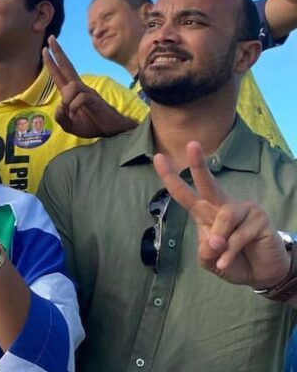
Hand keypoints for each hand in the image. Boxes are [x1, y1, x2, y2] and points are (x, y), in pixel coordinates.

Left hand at [42, 35, 134, 137]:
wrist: (111, 130)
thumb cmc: (91, 125)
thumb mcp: (70, 125)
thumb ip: (61, 118)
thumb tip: (59, 106)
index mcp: (72, 93)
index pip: (60, 74)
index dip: (52, 62)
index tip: (45, 49)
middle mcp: (79, 88)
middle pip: (67, 67)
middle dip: (58, 53)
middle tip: (50, 38)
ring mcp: (88, 92)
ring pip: (71, 86)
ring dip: (66, 99)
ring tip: (70, 112)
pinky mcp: (95, 100)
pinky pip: (81, 98)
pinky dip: (74, 107)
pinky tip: (75, 114)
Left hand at [153, 141, 289, 287]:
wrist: (261, 272)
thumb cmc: (232, 261)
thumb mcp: (209, 259)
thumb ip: (204, 251)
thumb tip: (213, 242)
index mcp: (205, 212)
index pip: (184, 193)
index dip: (170, 177)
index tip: (157, 157)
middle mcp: (222, 206)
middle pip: (208, 183)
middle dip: (198, 164)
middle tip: (191, 145)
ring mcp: (243, 209)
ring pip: (224, 217)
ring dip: (219, 240)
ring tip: (219, 254)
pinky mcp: (260, 218)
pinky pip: (239, 235)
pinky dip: (230, 252)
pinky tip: (227, 262)